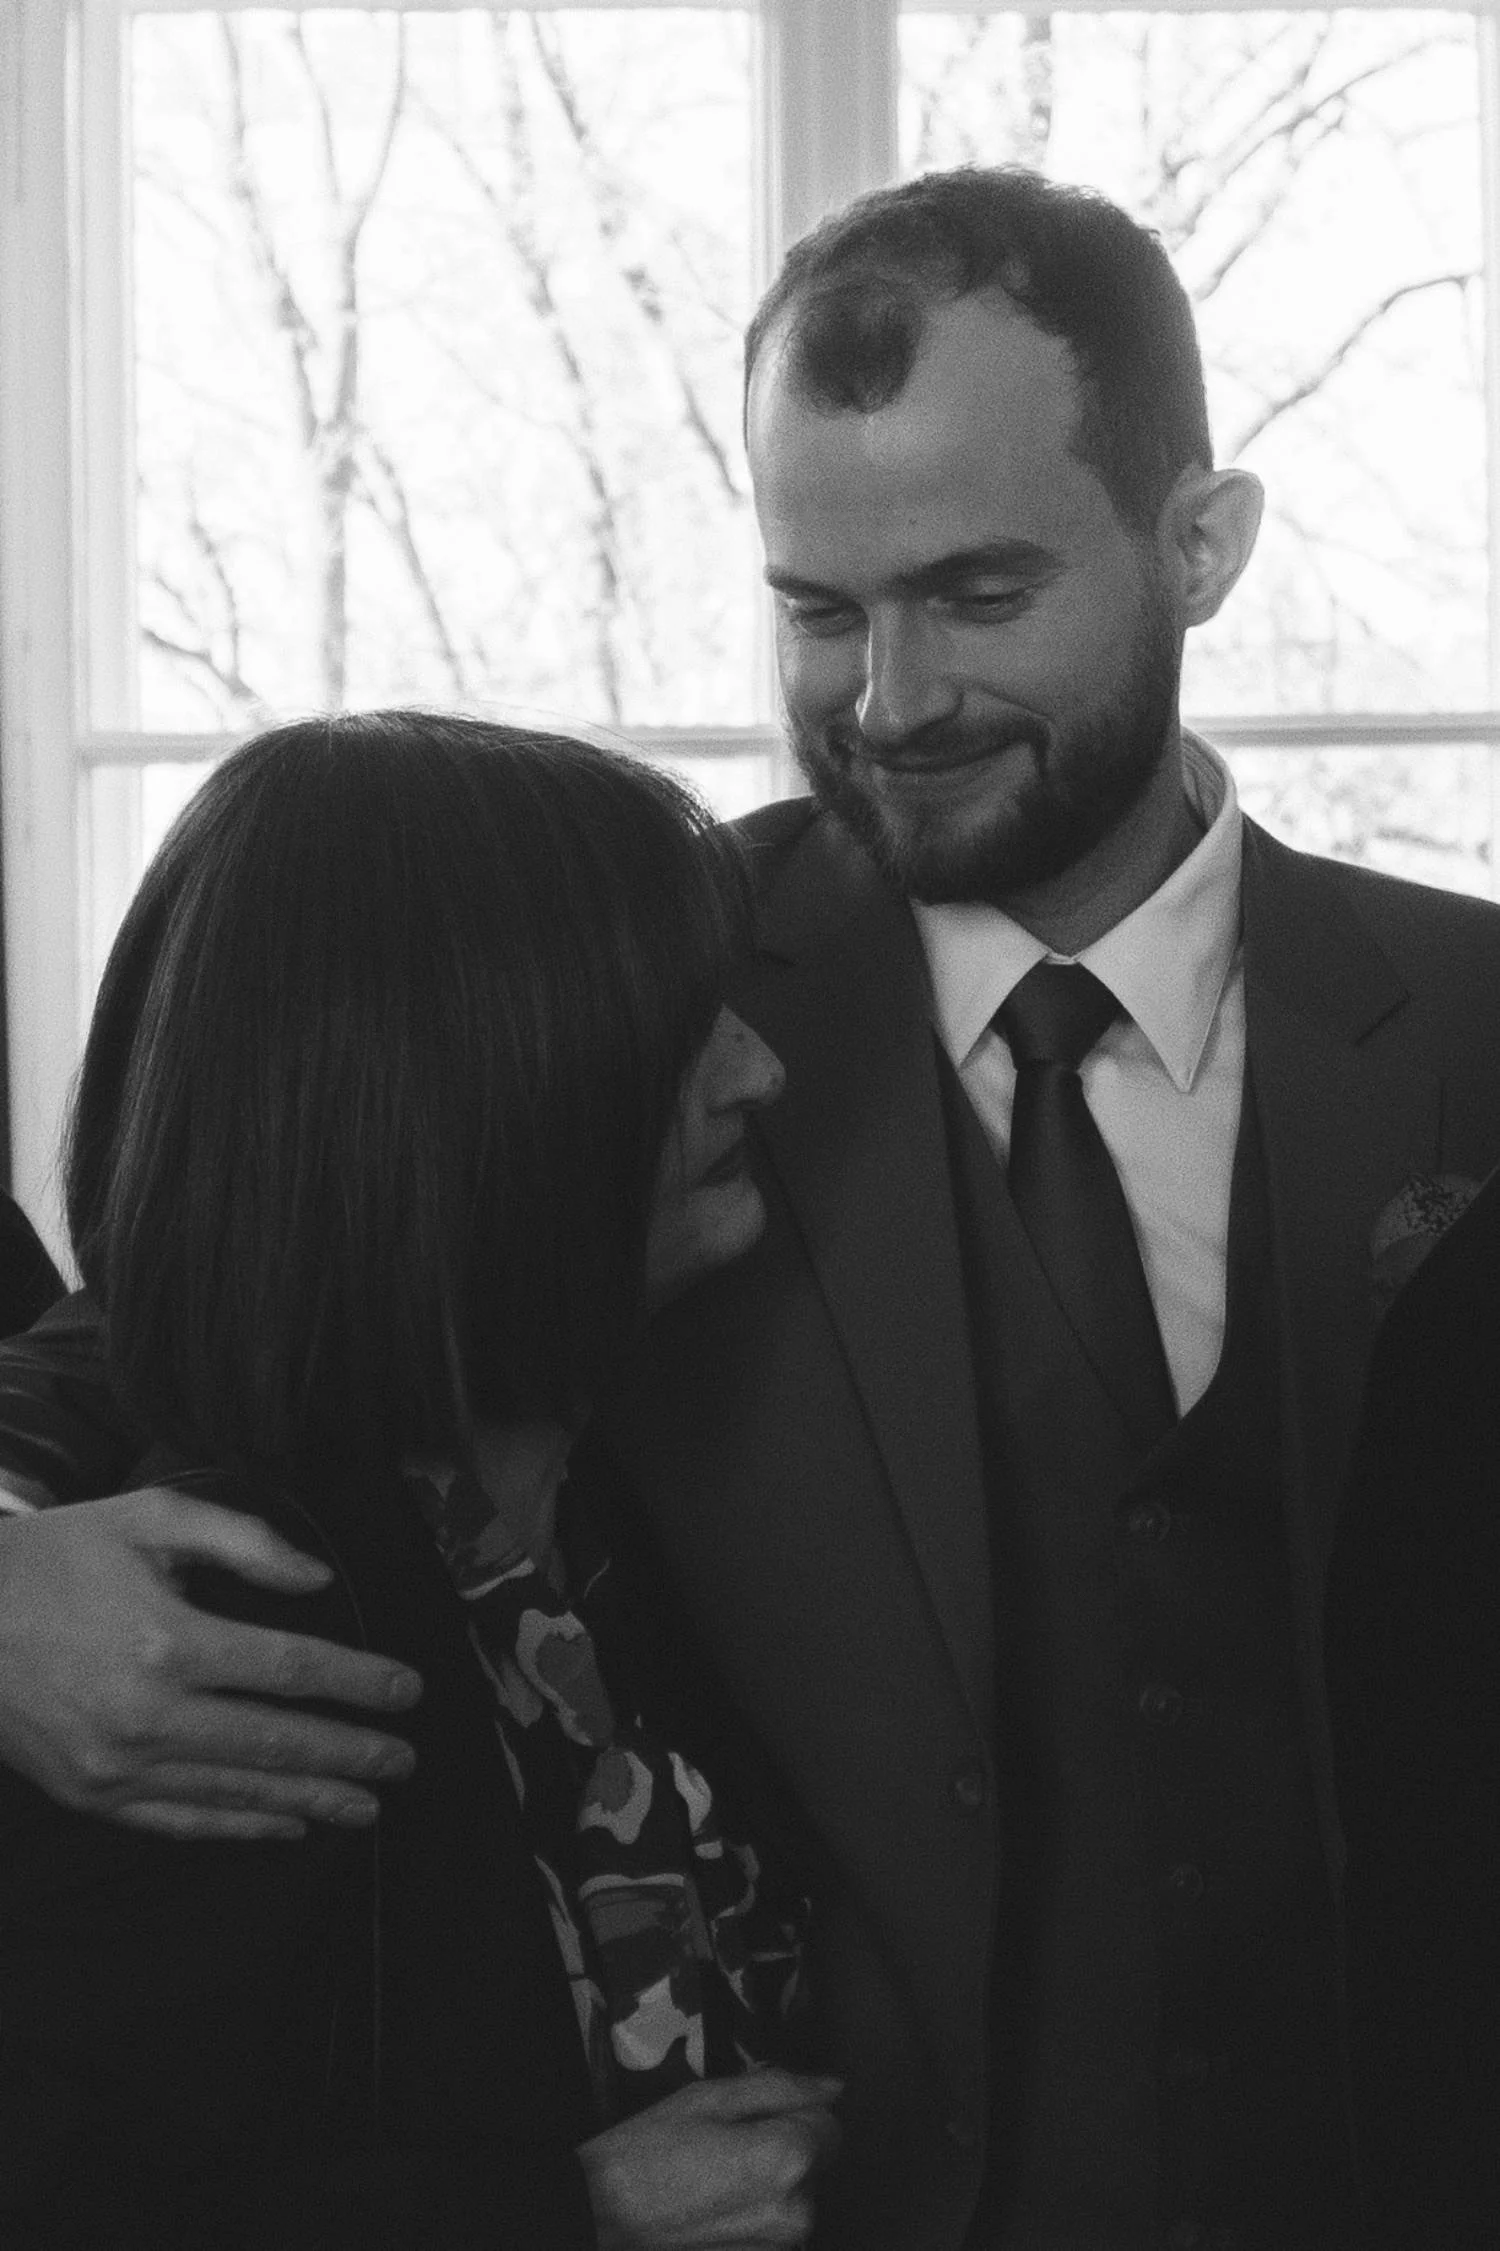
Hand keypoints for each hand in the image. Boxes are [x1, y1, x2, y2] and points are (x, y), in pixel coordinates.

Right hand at [0, 1486, 420, 1839]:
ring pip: (237, 1790)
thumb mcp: (152, 1517)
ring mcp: (117, 1764)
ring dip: (311, 1798)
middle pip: (276, 1741)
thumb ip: (245, 1542)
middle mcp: (148, 1714)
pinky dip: (241, 1826)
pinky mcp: (91, 1793)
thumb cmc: (58, 1557)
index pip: (291, 1668)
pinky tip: (287, 1825)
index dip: (358, 1682)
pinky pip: (182, 1819)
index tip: (408, 1690)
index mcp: (169, 1640)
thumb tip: (318, 1579)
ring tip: (367, 1803)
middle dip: (351, 1753)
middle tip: (405, 1761)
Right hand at [577, 2069, 842, 2249]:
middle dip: (785, 2146)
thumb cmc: (649, 2150)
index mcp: (788, 2159)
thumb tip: (834, 2088)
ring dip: (772, 2184)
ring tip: (715, 2179)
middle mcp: (797, 2214)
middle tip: (725, 2145)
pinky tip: (714, 2209)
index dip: (796, 2112)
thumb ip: (781, 2087)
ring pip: (797, 2197)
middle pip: (817, 2164)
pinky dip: (755, 2215)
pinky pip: (776, 2229)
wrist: (598, 2218)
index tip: (754, 2116)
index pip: (832, 2125)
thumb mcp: (711, 2097)